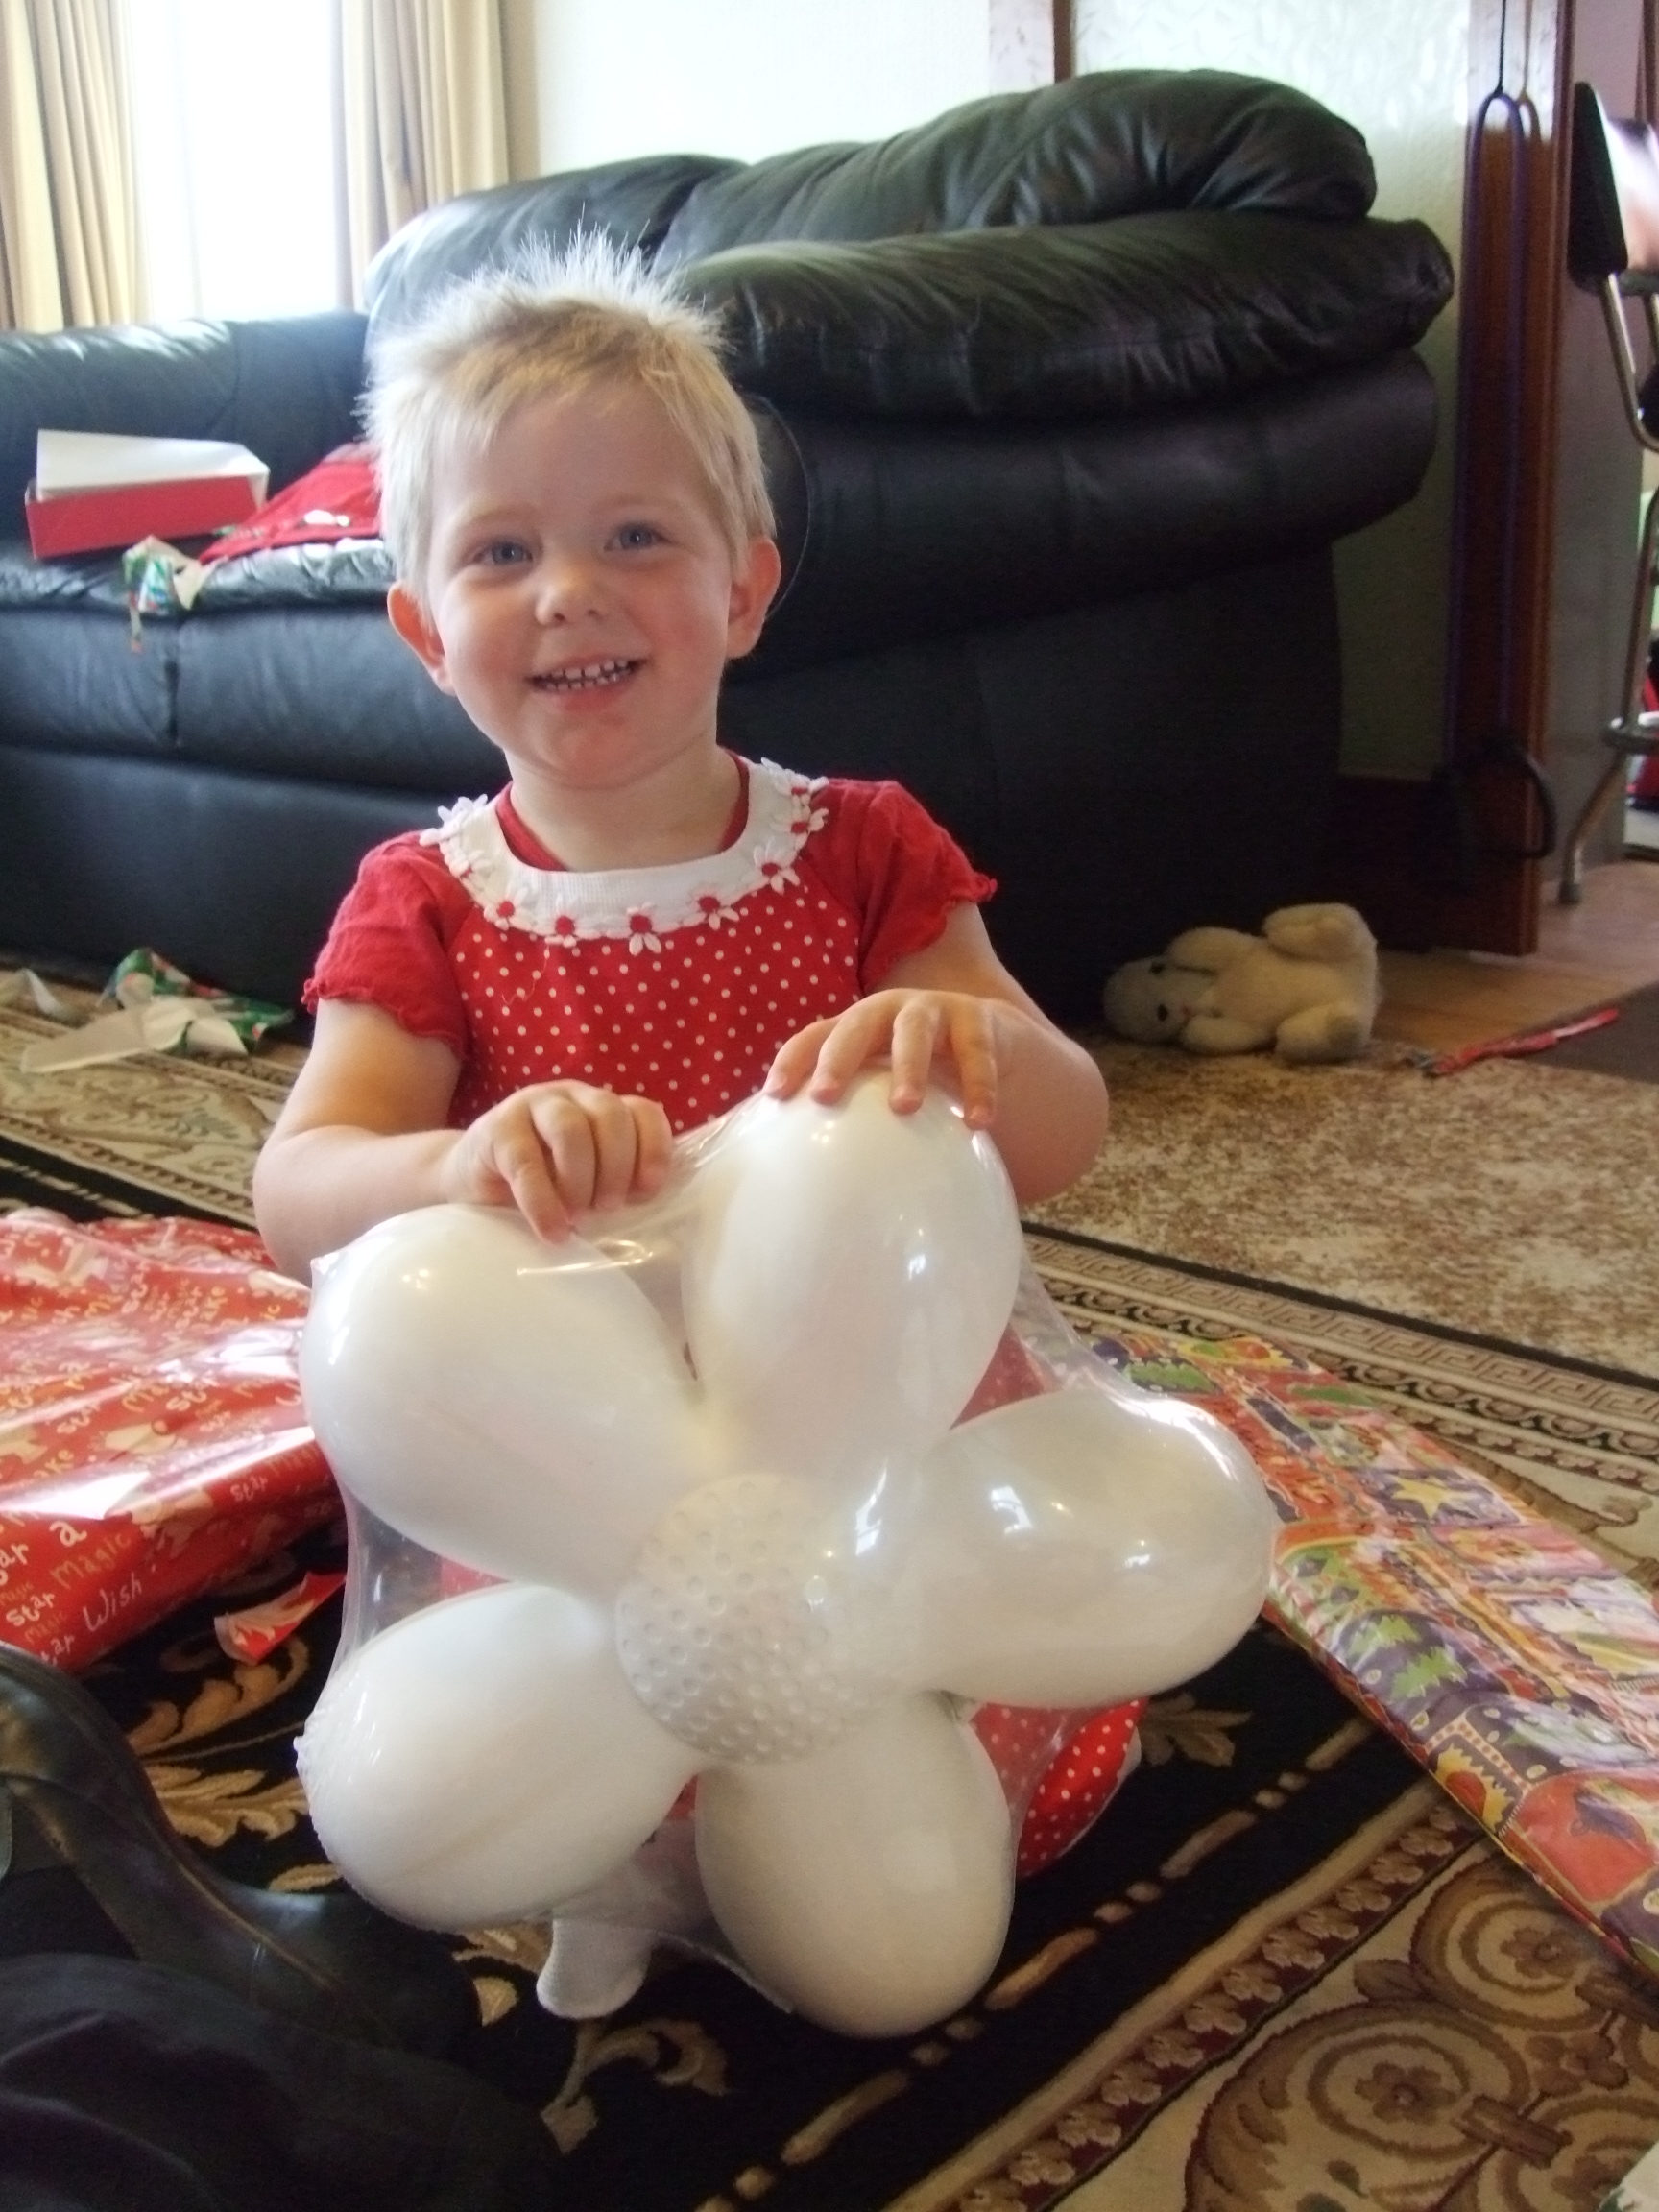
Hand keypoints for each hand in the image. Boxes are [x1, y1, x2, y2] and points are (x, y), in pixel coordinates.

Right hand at [440, 1082, 673, 1240]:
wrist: (468, 1184)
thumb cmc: (538, 1188)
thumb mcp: (584, 1184)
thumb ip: (613, 1184)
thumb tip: (645, 1210)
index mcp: (600, 1108)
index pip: (641, 1111)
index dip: (653, 1148)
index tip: (647, 1189)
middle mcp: (570, 1097)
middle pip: (610, 1115)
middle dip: (617, 1167)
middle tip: (607, 1208)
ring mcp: (531, 1106)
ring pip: (571, 1129)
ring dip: (581, 1180)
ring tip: (578, 1216)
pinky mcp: (496, 1129)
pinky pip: (526, 1163)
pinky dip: (544, 1202)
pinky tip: (552, 1230)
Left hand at [763, 990, 1011, 1128]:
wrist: (987, 1037)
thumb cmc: (916, 1069)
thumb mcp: (879, 1079)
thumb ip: (848, 1108)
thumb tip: (804, 1170)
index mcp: (856, 1026)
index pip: (814, 1037)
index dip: (792, 1061)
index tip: (775, 1096)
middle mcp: (889, 1011)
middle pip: (856, 1025)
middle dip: (838, 1058)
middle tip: (825, 1097)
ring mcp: (934, 1011)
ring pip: (915, 1031)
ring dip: (908, 1066)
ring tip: (904, 1106)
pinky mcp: (977, 1022)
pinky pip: (977, 1053)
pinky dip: (979, 1087)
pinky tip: (979, 1122)